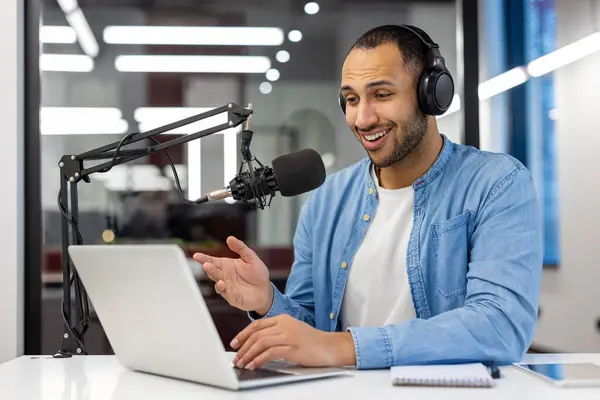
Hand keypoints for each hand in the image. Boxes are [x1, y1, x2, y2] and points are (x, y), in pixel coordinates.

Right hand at [193, 236, 272, 314]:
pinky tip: (223, 284)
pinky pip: (227, 294)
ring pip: (218, 283)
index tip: (196, 256)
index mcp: (227, 266)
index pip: (213, 261)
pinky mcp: (233, 297)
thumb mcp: (251, 257)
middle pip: (214, 272)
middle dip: (209, 268)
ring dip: (216, 279)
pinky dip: (224, 290)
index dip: (204, 258)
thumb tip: (230, 238)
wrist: (265, 290)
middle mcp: (225, 276)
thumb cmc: (257, 274)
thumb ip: (240, 248)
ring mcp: (228, 287)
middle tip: (206, 264)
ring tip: (217, 277)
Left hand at [230, 314, 355, 369]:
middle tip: (236, 358)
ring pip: (261, 343)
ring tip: (242, 364)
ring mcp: (289, 335)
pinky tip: (254, 365)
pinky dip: (258, 360)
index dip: (243, 334)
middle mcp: (284, 324)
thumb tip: (257, 346)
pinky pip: (270, 352)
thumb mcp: (293, 333)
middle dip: (243, 347)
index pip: (257, 325)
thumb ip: (277, 334)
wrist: (331, 347)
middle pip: (256, 334)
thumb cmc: (312, 343)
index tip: (234, 344)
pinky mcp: (293, 347)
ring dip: (248, 355)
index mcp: (283, 319)